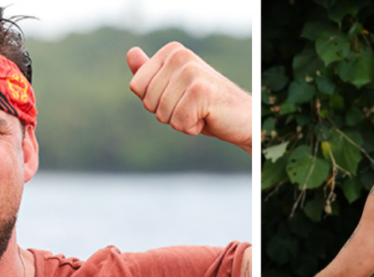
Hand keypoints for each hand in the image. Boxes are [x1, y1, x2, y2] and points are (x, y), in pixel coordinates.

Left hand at [127, 42, 251, 152]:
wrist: (242, 118)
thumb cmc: (205, 105)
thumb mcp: (173, 88)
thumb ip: (150, 72)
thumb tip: (131, 53)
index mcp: (172, 51)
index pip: (136, 86)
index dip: (153, 102)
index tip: (177, 97)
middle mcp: (180, 56)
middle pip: (148, 101)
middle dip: (167, 113)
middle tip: (192, 106)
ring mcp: (191, 72)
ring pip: (162, 113)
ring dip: (180, 121)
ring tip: (200, 111)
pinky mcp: (201, 90)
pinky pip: (179, 122)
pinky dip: (191, 128)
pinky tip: (207, 117)